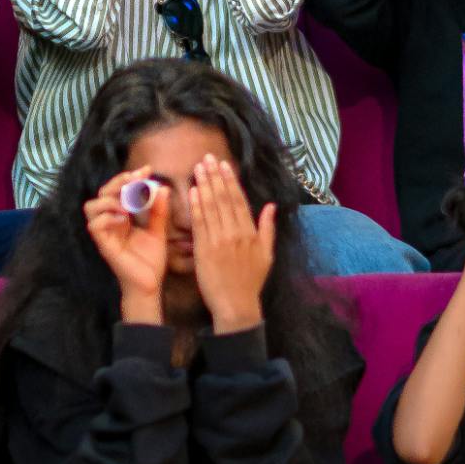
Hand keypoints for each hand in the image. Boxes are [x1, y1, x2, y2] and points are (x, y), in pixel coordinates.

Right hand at [84, 166, 170, 322]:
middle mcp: (110, 222)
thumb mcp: (158, 230)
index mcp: (122, 216)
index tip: (146, 170)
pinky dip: (108, 217)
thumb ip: (159, 210)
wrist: (150, 285)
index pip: (118, 189)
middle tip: (136, 180)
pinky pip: (94, 226)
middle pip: (102, 192)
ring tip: (128, 204)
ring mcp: (105, 233)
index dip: (129, 177)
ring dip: (110, 200)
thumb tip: (162, 187)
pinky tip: (124, 219)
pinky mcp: (104, 245)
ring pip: (91, 206)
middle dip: (118, 182)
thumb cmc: (151, 260)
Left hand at [188, 156, 274, 333]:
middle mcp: (235, 233)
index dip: (231, 181)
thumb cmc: (251, 281)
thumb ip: (268, 228)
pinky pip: (199, 223)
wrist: (236, 305)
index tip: (224, 164)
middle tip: (207, 157)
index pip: (239, 200)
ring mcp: (218, 240)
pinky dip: (196, 206)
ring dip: (204, 185)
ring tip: (199, 167)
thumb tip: (271, 205)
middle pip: (224, 199)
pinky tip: (193, 191)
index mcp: (250, 233)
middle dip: (215, 176)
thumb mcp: (267, 255)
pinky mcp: (203, 250)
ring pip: (211, 207)